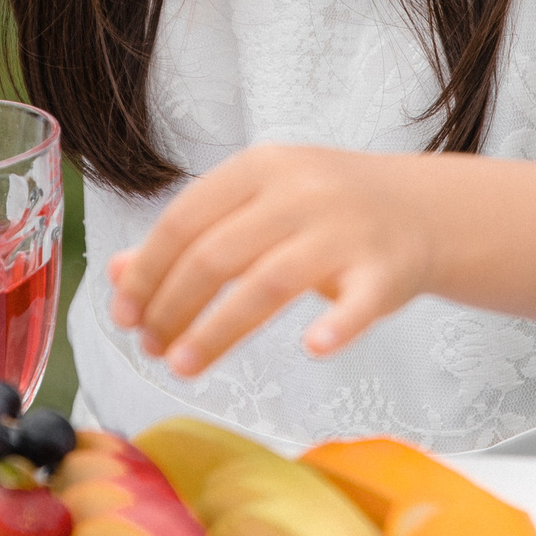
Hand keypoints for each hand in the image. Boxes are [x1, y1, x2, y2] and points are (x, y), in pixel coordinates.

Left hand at [105, 145, 437, 375]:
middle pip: (217, 254)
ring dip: (218, 331)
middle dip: (173, 307)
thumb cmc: (320, 212)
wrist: (419, 208)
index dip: (146, 271)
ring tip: (181, 367)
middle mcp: (300, 191)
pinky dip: (337, 324)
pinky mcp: (387, 269)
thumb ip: (189, 237)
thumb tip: (116, 275)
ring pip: (270, 282)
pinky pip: (359, 301)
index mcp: (259, 168)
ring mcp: (345, 229)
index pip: (184, 220)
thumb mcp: (254, 207)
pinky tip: (312, 348)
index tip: (123, 314)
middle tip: (151, 349)